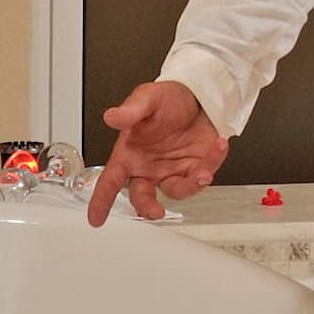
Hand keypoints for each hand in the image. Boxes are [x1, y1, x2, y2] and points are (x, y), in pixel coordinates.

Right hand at [85, 80, 228, 226]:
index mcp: (130, 154)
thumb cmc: (168, 99)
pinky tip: (218, 144)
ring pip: (177, 191)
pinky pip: (203, 175)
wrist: (199, 96)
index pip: (110, 181)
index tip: (96, 218)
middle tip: (155, 211)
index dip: (101, 200)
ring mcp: (173, 171)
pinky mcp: (197, 168)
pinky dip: (213, 163)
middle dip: (147, 208)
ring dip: (190, 184)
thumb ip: (131, 110)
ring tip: (202, 172)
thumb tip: (112, 116)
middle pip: (142, 197)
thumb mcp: (148, 98)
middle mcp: (149, 168)